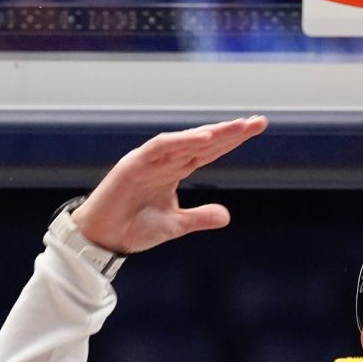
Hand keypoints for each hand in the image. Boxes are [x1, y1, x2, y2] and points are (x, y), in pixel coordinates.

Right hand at [73, 116, 267, 253]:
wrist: (104, 240)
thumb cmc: (134, 228)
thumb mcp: (176, 225)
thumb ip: (200, 217)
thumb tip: (227, 216)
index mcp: (174, 170)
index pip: (209, 151)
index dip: (232, 141)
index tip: (255, 129)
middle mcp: (165, 161)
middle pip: (203, 142)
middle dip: (230, 131)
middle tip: (258, 122)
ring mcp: (149, 160)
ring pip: (185, 141)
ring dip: (212, 133)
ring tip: (238, 127)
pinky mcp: (133, 164)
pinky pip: (161, 147)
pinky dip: (182, 141)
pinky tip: (205, 138)